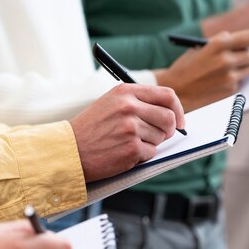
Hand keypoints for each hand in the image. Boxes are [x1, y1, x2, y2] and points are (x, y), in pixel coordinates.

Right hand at [69, 84, 184, 181]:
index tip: (180, 121)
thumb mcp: (110, 104)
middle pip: (169, 118)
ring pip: (160, 137)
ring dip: (150, 144)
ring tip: (128, 143)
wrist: (69, 150)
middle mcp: (129, 107)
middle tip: (159, 136)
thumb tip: (169, 113)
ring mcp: (130, 128)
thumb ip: (138, 102)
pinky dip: (141, 156)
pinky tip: (123, 152)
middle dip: (168, 130)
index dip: (178, 109)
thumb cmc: (90, 129)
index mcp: (125, 92)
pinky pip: (151, 153)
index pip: (167, 95)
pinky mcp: (131, 148)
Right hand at [154, 30, 248, 111]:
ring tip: (228, 69)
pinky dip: (233, 80)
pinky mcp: (230, 90)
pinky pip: (240, 81)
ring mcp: (229, 76)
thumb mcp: (202, 47)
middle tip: (245, 56)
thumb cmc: (187, 66)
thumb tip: (244, 41)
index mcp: (219, 44)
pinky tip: (219, 81)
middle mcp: (227, 59)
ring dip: (243, 68)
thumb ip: (222, 41)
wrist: (175, 90)